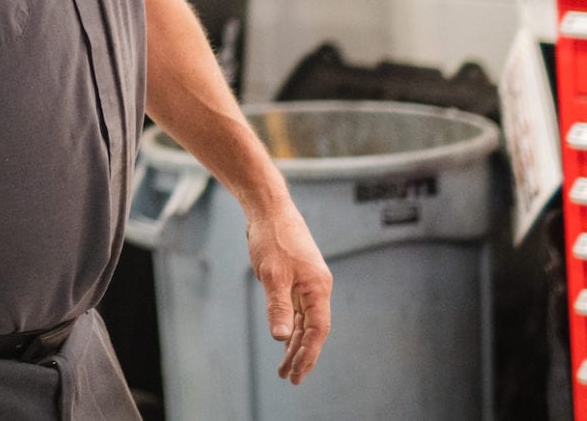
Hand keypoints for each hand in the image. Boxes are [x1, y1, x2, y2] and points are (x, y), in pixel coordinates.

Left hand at [246, 197, 332, 383]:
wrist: (268, 209)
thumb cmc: (272, 238)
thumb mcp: (272, 274)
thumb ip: (279, 307)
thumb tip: (282, 338)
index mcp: (318, 287)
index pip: (318, 329)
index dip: (309, 354)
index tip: (298, 373)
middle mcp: (317, 287)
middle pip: (312, 329)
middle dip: (302, 355)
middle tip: (290, 378)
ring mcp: (306, 283)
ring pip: (304, 321)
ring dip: (294, 344)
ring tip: (284, 367)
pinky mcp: (295, 278)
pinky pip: (296, 310)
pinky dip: (290, 326)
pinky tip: (284, 339)